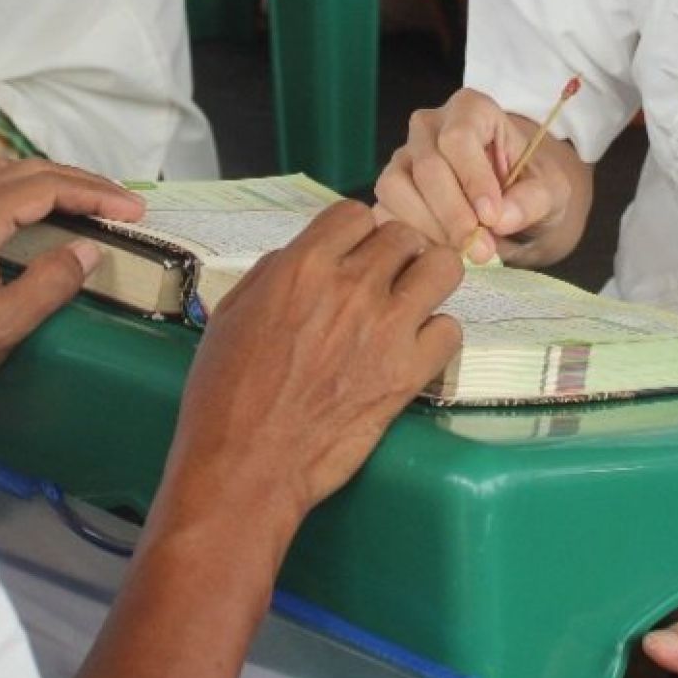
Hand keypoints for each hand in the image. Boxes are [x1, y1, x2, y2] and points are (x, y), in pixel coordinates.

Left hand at [0, 158, 144, 392]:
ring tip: (85, 198)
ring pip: (1, 169)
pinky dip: (13, 181)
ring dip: (49, 179)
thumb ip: (48, 286)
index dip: (96, 193)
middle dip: (80, 182)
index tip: (132, 209)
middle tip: (120, 203)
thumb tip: (88, 250)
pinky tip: (26, 197)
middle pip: (28, 170)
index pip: (47, 187)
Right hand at [166, 200, 462, 531]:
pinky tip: (414, 350)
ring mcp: (386, 329)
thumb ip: (275, 272)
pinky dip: (436, 337)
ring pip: (442, 268)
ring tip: (412, 302)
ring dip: (428, 280)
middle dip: (394, 253)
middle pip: (403, 234)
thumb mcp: (233, 311)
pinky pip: (451, 331)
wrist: (246, 465)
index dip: (354, 232)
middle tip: (384, 279)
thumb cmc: (226, 393)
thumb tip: (307, 257)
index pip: (355, 212)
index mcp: (303, 266)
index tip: (352, 252)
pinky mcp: (408, 374)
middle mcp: (351, 286)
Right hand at [374, 89, 576, 265]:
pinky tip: (440, 253)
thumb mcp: (552, 191)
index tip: (493, 218)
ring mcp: (403, 156)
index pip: (459, 138)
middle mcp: (429, 126)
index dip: (473, 180)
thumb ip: (533, 200)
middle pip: (428, 166)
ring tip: (463, 253)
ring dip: (429, 227)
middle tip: (482, 251)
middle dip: (454, 214)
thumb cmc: (530, 187)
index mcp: (470, 109)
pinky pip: (383, 212)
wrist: (511, 204)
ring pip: (396, 188)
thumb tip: (501, 219)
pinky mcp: (389, 189)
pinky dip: (409, 237)